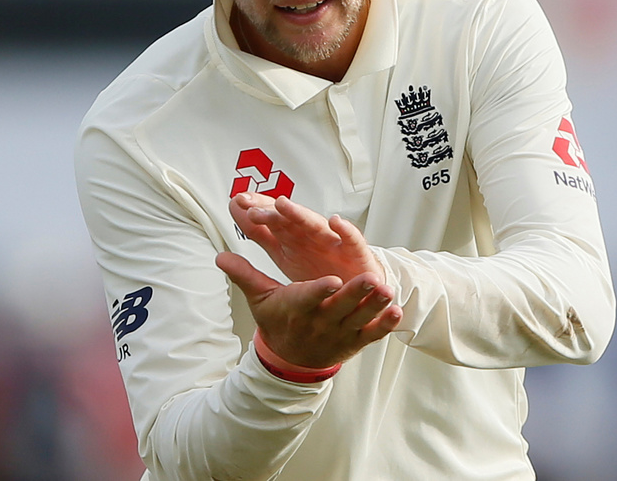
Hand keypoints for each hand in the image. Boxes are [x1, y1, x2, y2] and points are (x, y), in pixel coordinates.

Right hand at [216, 252, 400, 368]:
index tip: (332, 279)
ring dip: (375, 306)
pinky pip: (372, 335)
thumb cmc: (277, 321)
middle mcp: (320, 321)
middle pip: (340, 307)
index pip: (308, 298)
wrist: (290, 361)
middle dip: (356, 293)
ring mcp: (340, 332)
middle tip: (372, 278)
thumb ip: (244, 275)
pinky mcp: (355, 341)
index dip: (320, 290)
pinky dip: (385, 325)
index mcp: (297, 308)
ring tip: (388, 290)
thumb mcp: (259, 300)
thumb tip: (219, 256)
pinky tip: (397, 312)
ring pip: (361, 318)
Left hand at [229, 193, 383, 284]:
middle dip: (271, 212)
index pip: (272, 217)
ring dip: (299, 214)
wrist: (353, 287)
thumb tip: (235, 208)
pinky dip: (346, 231)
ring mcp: (333, 242)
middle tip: (253, 208)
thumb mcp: (282, 252)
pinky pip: (352, 241)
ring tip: (283, 205)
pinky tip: (336, 222)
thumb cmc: (319, 265)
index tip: (238, 202)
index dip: (256, 209)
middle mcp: (311, 234)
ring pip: (314, 225)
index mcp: (292, 235)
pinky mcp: (355, 253)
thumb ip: (259, 232)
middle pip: (289, 220)